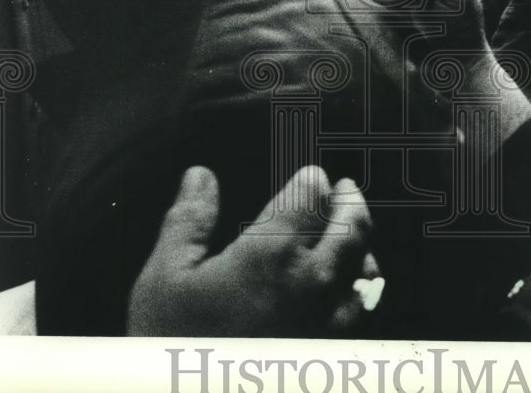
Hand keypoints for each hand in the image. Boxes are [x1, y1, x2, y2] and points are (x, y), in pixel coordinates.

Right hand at [127, 165, 376, 336]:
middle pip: (352, 227)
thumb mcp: (165, 276)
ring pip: (365, 270)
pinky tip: (349, 288)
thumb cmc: (171, 346)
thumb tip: (200, 176)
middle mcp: (313, 283)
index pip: (309, 196)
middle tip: (345, 190)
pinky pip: (363, 314)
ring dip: (361, 244)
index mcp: (273, 254)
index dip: (310, 180)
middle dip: (350, 202)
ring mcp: (330, 323)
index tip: (311, 175)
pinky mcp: (334, 355)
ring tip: (350, 234)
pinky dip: (361, 290)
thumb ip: (190, 220)